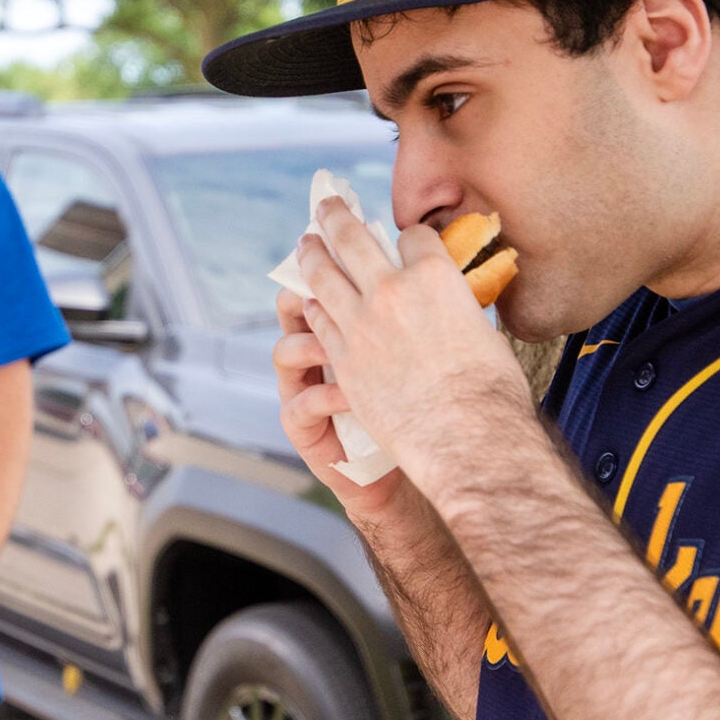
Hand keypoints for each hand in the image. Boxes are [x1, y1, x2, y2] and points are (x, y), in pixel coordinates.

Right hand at [272, 284, 416, 525]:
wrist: (406, 474)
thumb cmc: (420, 409)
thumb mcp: (415, 354)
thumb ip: (409, 319)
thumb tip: (434, 271)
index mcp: (343, 331)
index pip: (327, 286)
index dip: (332, 261)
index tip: (350, 245)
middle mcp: (317, 356)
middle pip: (292, 306)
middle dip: (302, 285)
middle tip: (319, 270)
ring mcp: (305, 390)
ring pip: (285, 351)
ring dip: (311, 342)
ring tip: (337, 345)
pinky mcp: (304, 428)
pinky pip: (302, 403)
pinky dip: (325, 397)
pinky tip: (349, 399)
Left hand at [289, 200, 534, 508]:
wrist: (465, 438)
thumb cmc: (490, 391)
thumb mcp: (483, 331)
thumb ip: (457, 310)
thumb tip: (454, 310)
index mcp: (436, 276)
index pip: (412, 237)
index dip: (409, 237)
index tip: (404, 240)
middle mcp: (393, 289)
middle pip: (353, 238)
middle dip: (337, 216)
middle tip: (327, 205)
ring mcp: (362, 323)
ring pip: (324, 274)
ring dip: (311, 253)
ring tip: (305, 242)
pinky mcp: (344, 357)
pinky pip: (320, 319)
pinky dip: (314, 305)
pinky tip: (310, 299)